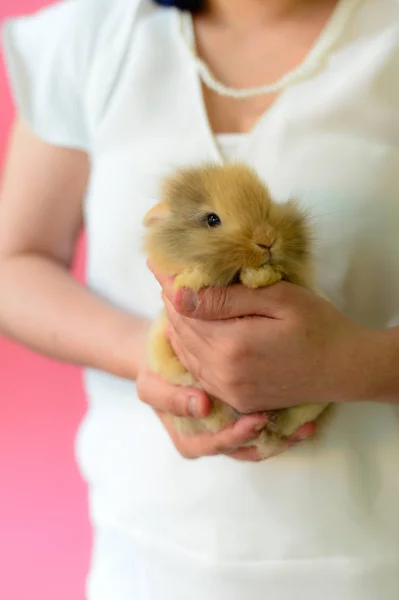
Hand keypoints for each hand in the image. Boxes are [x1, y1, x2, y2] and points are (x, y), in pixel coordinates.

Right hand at [136, 361, 302, 460]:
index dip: (228, 436)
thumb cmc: (158, 369)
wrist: (171, 352)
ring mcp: (234, 429)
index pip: (210, 447)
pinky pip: (273, 430)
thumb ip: (168, 396)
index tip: (252, 419)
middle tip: (272, 420)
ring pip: (262, 445)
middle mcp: (214, 439)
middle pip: (242, 451)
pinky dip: (289, 426)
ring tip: (303, 426)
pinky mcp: (251, 416)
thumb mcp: (151, 382)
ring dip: (283, 438)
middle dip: (262, 439)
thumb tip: (201, 406)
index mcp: (188, 438)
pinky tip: (308, 418)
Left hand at [154, 272, 376, 414]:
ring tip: (176, 299)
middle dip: (171, 302)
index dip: (168, 284)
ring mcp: (229, 391)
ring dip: (178, 325)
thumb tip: (179, 294)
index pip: (184, 310)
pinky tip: (192, 332)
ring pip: (186, 353)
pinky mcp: (237, 399)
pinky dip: (190, 349)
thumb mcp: (278, 300)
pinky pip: (200, 372)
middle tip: (164, 276)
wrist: (346, 368)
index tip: (156, 262)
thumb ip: (227, 299)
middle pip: (181, 332)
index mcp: (231, 345)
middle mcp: (223, 373)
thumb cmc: (319, 326)